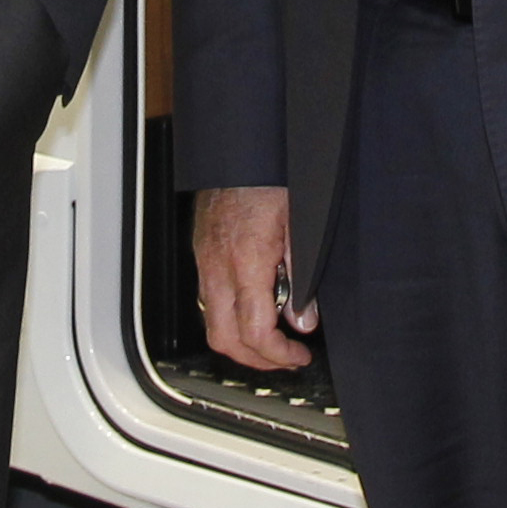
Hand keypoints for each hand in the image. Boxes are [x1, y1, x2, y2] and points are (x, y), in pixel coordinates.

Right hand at [193, 183, 314, 372]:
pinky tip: (254, 309)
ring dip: (240, 341)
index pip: (254, 330)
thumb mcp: (302, 225)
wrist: (241, 147)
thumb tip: (304, 319)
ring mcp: (205, 260)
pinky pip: (209, 299)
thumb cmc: (271, 177)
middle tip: (285, 360)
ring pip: (212, 322)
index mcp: (246, 261)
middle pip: (223, 339)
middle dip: (255, 360)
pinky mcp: (202, 252)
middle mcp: (218, 265)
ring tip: (273, 340)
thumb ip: (303, 277)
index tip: (299, 356)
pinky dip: (230, 316)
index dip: (278, 354)